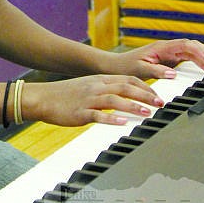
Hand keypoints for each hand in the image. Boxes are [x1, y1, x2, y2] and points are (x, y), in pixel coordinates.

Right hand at [22, 75, 165, 126]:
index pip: (127, 79)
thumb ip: (105, 89)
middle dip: (145, 95)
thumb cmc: (66, 94)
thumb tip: (124, 95)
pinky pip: (98, 115)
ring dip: (133, 106)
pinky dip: (111, 118)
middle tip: (160, 103)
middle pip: (125, 87)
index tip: (157, 94)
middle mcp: (96, 86)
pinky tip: (122, 123)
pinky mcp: (80, 112)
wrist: (43, 97)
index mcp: (99, 79)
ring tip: (147, 113)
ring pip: (114, 100)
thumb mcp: (88, 85)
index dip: (144, 87)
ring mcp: (88, 99)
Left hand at [108, 39, 203, 79]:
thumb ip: (157, 71)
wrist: (117, 66)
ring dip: (202, 56)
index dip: (198, 51)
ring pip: (190, 50)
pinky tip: (203, 67)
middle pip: (190, 46)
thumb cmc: (126, 66)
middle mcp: (166, 48)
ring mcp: (168, 53)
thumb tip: (173, 73)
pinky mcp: (168, 59)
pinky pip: (185, 57)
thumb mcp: (141, 70)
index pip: (184, 45)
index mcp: (161, 47)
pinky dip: (196, 60)